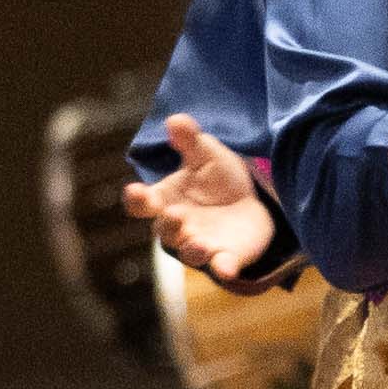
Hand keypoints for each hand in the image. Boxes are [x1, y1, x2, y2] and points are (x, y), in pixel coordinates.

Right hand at [122, 115, 285, 291]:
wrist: (251, 200)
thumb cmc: (215, 177)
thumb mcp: (205, 153)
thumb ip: (190, 140)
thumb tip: (175, 120)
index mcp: (163, 200)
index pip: (139, 204)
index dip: (137, 200)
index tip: (139, 192)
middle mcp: (176, 227)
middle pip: (164, 231)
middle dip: (169, 224)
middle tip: (176, 214)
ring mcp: (200, 244)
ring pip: (189, 254)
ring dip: (192, 250)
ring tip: (199, 244)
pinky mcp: (226, 257)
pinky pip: (221, 267)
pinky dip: (222, 268)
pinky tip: (226, 267)